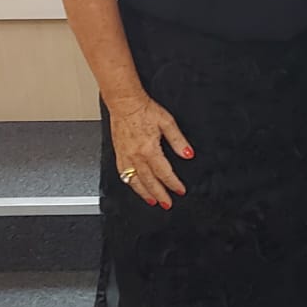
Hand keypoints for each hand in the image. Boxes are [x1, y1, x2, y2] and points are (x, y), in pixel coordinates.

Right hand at [109, 94, 193, 208]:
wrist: (124, 103)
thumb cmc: (144, 110)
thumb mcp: (167, 122)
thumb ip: (178, 141)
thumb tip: (188, 154)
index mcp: (149, 149)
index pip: (164, 172)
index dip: (173, 183)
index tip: (180, 191)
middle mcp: (136, 155)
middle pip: (150, 181)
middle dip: (160, 194)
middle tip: (167, 204)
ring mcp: (125, 156)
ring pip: (135, 181)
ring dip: (144, 193)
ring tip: (152, 201)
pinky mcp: (118, 153)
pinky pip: (123, 173)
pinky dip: (130, 183)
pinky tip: (135, 186)